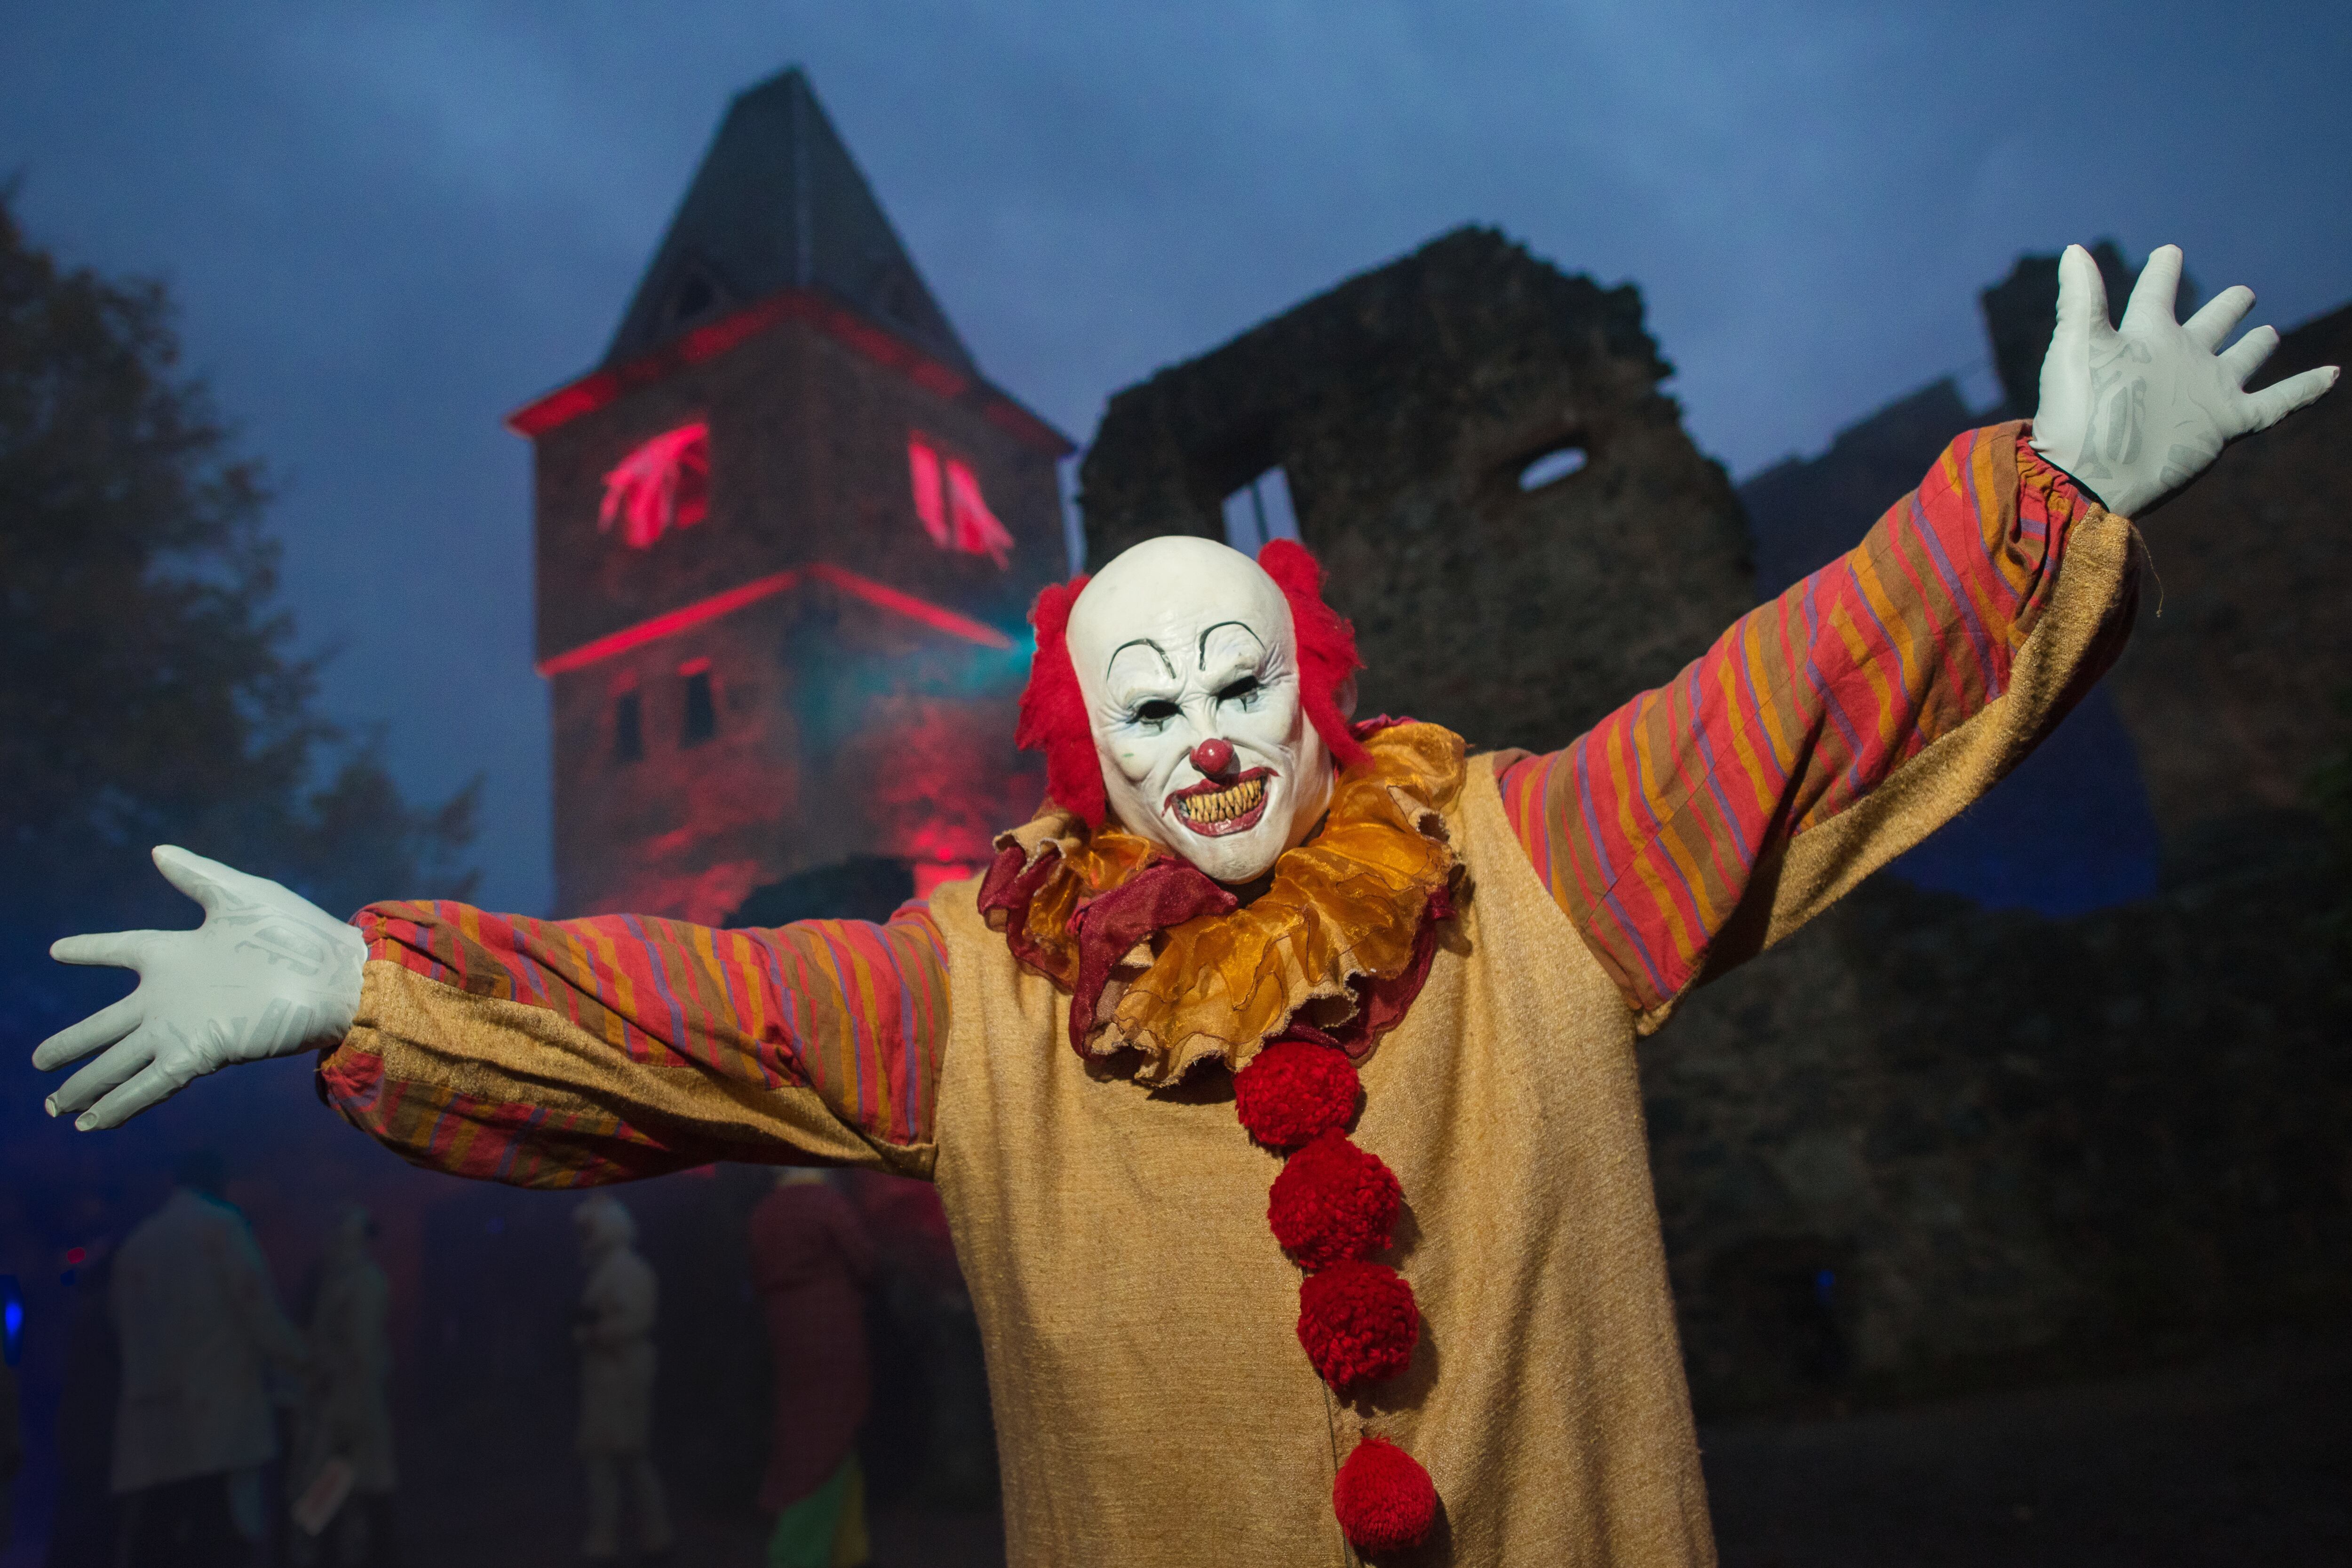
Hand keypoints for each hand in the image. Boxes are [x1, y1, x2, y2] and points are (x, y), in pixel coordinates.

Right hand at [33, 846, 366, 1129]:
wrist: (338, 976)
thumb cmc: (298, 933)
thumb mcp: (242, 895)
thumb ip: (198, 876)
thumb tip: (158, 850)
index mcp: (178, 953)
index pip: (123, 949)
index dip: (92, 951)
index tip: (56, 951)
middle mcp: (173, 996)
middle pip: (106, 1026)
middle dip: (72, 1046)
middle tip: (38, 1061)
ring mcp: (182, 1028)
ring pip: (119, 1062)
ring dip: (86, 1086)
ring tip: (53, 1107)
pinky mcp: (200, 1055)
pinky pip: (149, 1084)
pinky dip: (120, 1105)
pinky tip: (93, 1123)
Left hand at [2031, 243, 2336, 516]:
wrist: (2091, 476)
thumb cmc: (2080, 410)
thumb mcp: (2077, 344)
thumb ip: (2082, 297)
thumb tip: (2074, 249)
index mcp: (2144, 336)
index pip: (2155, 293)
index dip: (2162, 272)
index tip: (2169, 252)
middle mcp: (2179, 360)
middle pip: (2209, 326)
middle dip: (2226, 310)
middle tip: (2243, 294)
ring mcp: (2206, 392)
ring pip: (2240, 361)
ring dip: (2255, 346)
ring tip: (2266, 331)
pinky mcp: (2226, 422)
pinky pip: (2276, 403)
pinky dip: (2304, 388)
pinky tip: (2332, 374)